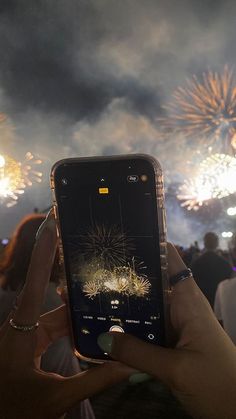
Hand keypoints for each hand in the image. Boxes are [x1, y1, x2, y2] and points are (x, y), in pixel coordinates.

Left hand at [0, 212, 133, 418]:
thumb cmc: (13, 412)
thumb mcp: (55, 398)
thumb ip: (95, 380)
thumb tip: (130, 364)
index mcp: (20, 330)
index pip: (35, 281)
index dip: (44, 250)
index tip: (53, 223)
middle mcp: (21, 325)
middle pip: (51, 295)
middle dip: (74, 279)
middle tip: (96, 259)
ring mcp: (25, 334)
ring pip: (56, 315)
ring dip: (78, 309)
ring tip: (105, 294)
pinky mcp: (28, 344)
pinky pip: (53, 328)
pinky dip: (72, 327)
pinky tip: (93, 326)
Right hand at [98, 243, 235, 418]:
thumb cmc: (218, 383)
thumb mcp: (176, 369)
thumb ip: (138, 354)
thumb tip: (103, 337)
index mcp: (188, 300)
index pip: (169, 260)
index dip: (148, 246)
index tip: (119, 240)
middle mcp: (180, 307)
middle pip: (151, 284)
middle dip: (124, 279)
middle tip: (90, 274)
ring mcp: (175, 325)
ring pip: (146, 309)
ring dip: (124, 307)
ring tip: (90, 299)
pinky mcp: (171, 342)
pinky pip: (147, 330)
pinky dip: (129, 329)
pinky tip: (105, 329)